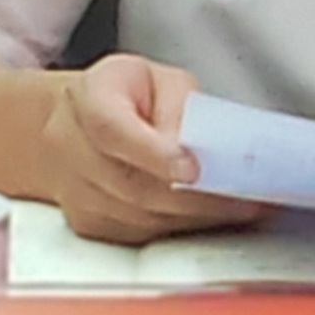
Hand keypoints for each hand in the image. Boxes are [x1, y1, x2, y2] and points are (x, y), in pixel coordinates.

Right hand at [38, 55, 261, 244]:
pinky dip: (177, 229)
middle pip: (132, 184)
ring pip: (139, 217)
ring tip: (239, 209)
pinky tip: (208, 219)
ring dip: (193, 218)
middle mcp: (71, 148)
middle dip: (195, 197)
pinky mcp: (89, 225)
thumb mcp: (158, 79)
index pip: (113, 129)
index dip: (153, 153)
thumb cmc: (124, 97)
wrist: (70, 125)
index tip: (193, 169)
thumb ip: (180, 107)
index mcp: (90, 99)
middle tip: (244, 198)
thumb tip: (203, 149)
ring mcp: (76, 192)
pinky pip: (138, 235)